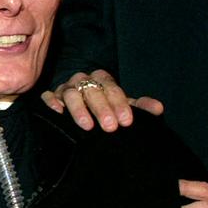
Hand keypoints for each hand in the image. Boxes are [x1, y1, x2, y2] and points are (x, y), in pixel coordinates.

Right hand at [41, 69, 163, 131]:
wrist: (83, 112)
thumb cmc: (106, 109)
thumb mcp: (123, 107)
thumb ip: (141, 107)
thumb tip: (159, 108)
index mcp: (102, 80)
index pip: (112, 88)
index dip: (120, 104)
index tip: (126, 121)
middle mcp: (84, 81)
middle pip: (92, 91)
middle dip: (102, 109)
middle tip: (110, 127)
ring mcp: (66, 88)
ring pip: (71, 94)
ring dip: (79, 110)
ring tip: (87, 126)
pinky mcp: (51, 97)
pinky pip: (49, 98)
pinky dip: (52, 104)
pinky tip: (58, 114)